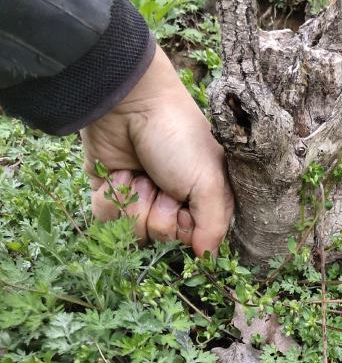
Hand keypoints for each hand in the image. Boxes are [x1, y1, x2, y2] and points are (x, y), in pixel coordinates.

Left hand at [81, 46, 232, 255]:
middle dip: (158, 211)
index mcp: (202, 203)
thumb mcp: (210, 183)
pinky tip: (121, 173)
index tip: (184, 201)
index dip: (184, 226)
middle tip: (161, 181)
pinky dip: (112, 196)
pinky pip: (106, 219)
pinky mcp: (110, 192)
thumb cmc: (179, 138)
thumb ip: (214, 226)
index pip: (193, 242)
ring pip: (131, 232)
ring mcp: (140, 199)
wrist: (131, 103)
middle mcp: (172, 204)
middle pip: (161, 239)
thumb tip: (207, 260)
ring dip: (135, 201)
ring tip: (140, 173)